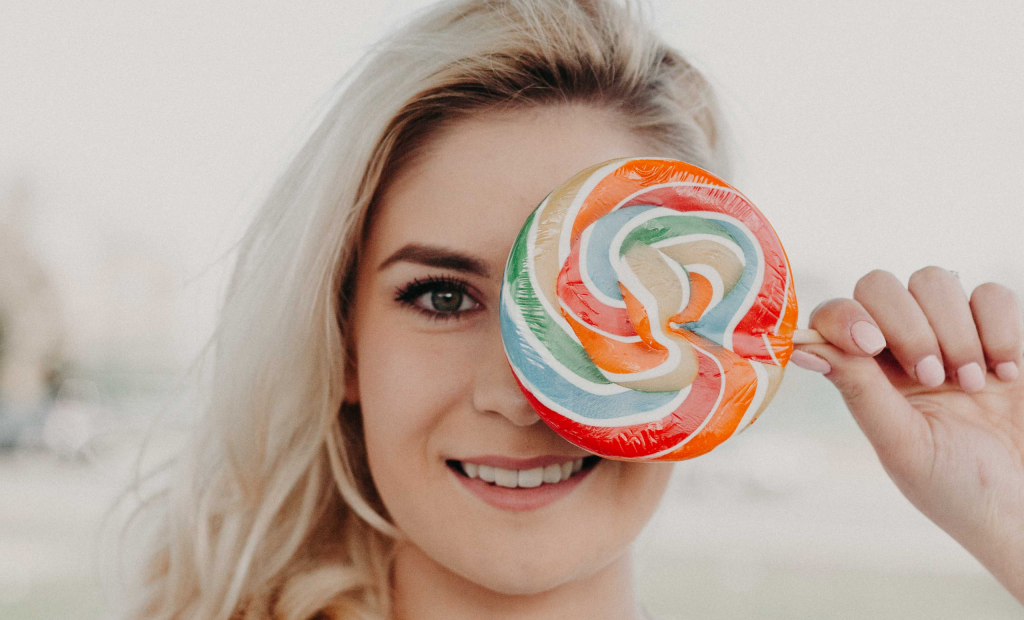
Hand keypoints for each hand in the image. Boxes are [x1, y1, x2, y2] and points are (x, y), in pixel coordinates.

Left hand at [790, 267, 1023, 602]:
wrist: (1023, 506)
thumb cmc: (957, 489)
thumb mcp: (902, 445)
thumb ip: (859, 390)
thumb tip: (801, 349)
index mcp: (865, 373)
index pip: (835, 315)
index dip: (844, 317)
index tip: (870, 345)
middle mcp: (901, 346)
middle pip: (879, 286)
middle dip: (906, 324)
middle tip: (931, 377)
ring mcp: (950, 334)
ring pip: (933, 279)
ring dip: (954, 330)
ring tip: (973, 384)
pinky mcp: (1000, 332)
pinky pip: (990, 293)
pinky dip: (999, 327)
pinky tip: (1006, 374)